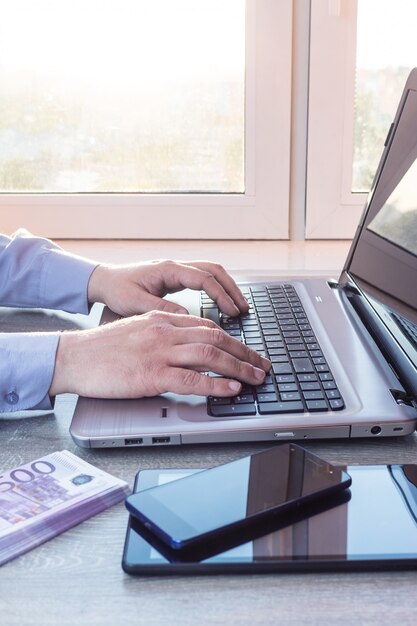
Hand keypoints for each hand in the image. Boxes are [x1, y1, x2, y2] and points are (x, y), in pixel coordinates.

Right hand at [49, 311, 270, 398]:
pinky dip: (216, 385)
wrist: (73, 357)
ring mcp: (159, 352)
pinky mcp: (151, 374)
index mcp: (162, 319)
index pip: (208, 326)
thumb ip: (163, 335)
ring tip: (256, 379)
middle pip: (216, 338)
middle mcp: (165, 331)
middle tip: (262, 366)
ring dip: (239, 368)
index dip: (234, 340)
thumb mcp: (137, 330)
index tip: (248, 352)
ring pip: (210, 355)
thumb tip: (186, 346)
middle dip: (245, 353)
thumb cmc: (102, 349)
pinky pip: (192, 379)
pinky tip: (231, 390)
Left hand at [87, 259, 248, 316]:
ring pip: (211, 273)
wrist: (104, 281)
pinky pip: (202, 280)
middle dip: (231, 289)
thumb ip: (161, 310)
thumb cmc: (116, 290)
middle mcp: (175, 267)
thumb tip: (188, 319)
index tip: (232, 311)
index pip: (204, 278)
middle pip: (214, 271)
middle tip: (243, 309)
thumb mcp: (135, 303)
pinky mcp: (174, 278)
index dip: (221, 295)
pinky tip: (222, 305)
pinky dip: (216, 290)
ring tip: (238, 307)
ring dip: (227, 288)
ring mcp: (176, 271)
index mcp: (168, 270)